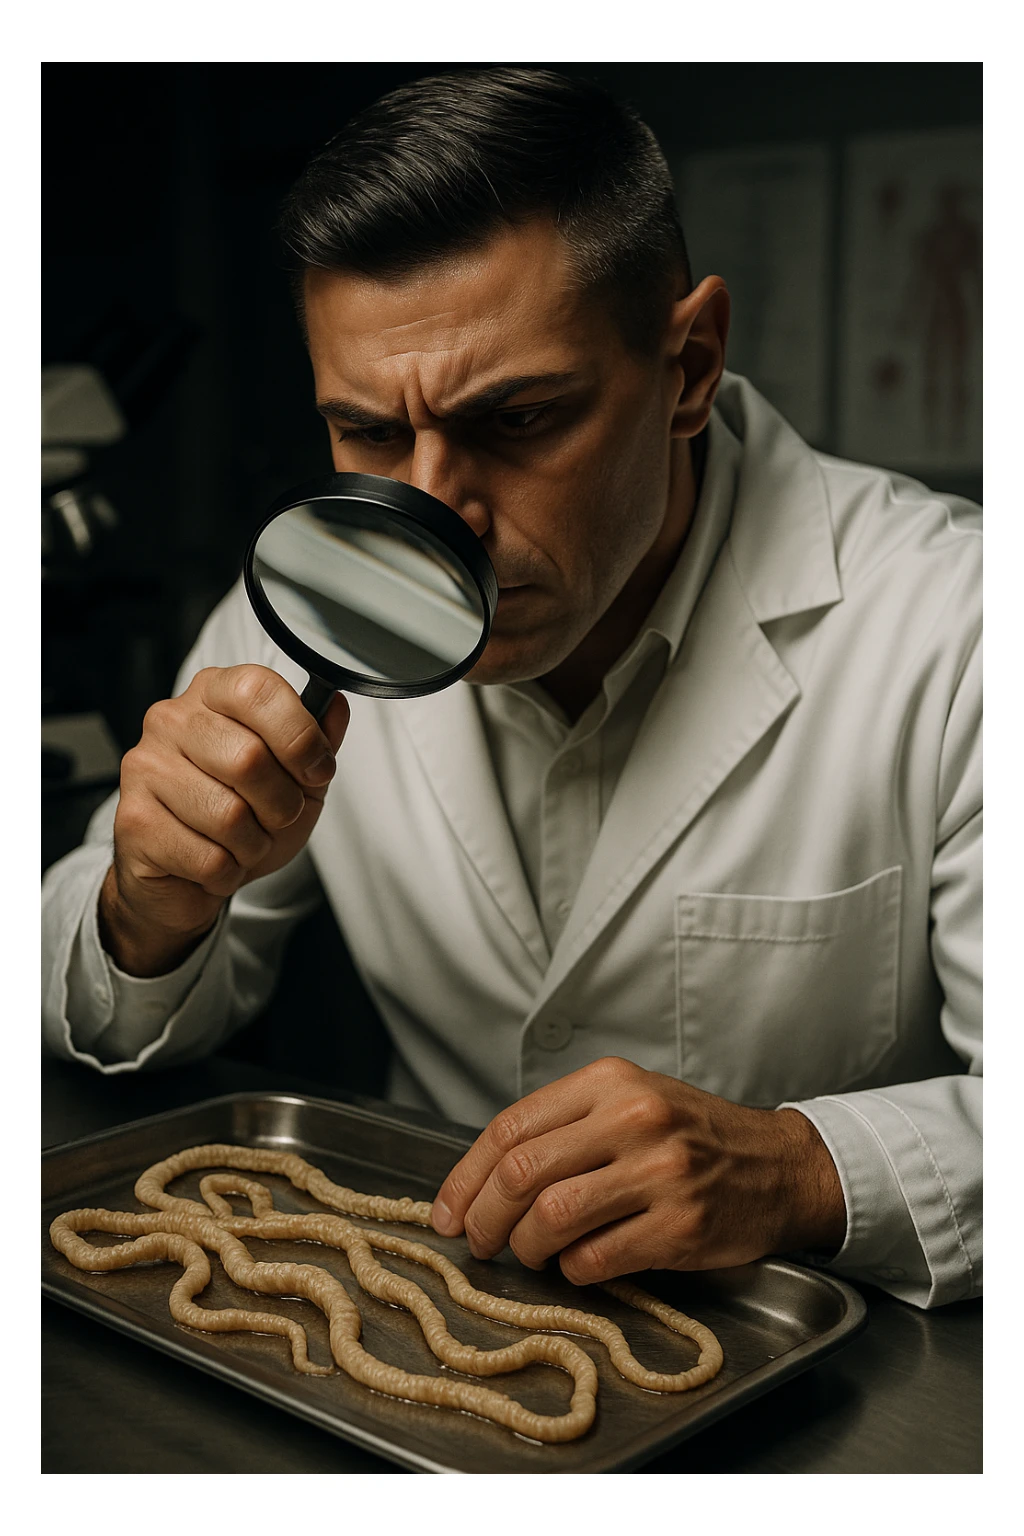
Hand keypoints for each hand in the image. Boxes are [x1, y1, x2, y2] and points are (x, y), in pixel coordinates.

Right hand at [100, 665, 349, 975]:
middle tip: (277, 817)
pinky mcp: (133, 820)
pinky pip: (207, 856)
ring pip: (228, 814)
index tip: (316, 769)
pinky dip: (227, 871)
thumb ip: (316, 741)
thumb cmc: (243, 817)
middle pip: (248, 757)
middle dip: (281, 804)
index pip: (258, 689)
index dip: (299, 736)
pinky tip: (216, 863)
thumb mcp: (295, 777)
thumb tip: (336, 706)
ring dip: (254, 844)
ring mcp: (146, 768)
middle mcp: (171, 720)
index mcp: (213, 693)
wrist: (188, 876)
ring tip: (244, 843)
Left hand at [431, 1057, 845, 1284]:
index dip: (466, 1176)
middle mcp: (633, 1119)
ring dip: (527, 1248)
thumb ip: (565, 1127)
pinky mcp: (680, 1227)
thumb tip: (483, 1180)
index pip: (511, 1126)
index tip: (449, 1211)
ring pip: (552, 1217)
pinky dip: (573, 1271)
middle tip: (478, 1243)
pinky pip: (595, 1259)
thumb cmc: (693, 1137)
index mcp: (610, 1082)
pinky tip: (579, 1265)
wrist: (780, 1167)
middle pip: (521, 1171)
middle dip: (485, 1217)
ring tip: (531, 1255)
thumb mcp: (630, 1102)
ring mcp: (660, 1173)